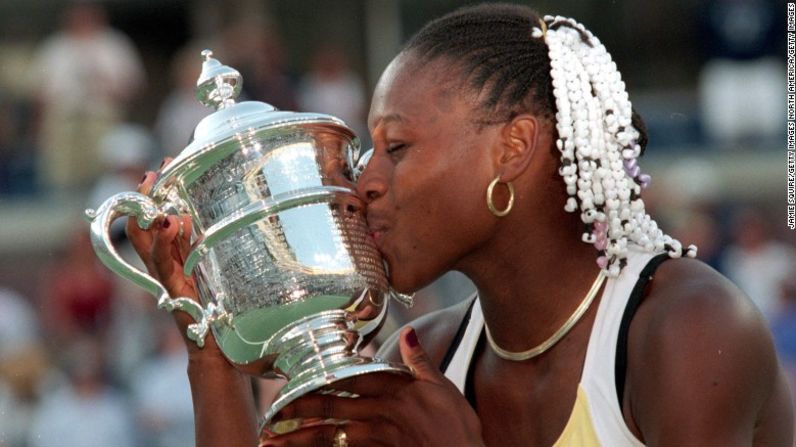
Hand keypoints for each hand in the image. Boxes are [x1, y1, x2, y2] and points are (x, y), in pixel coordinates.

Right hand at [125, 160, 216, 353]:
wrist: (214, 349)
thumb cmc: (215, 311)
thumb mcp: (209, 270)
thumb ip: (197, 247)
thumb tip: (192, 215)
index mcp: (172, 259)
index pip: (153, 220)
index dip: (152, 194)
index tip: (160, 167)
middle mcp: (163, 267)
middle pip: (141, 226)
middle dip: (142, 198)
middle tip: (152, 171)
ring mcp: (165, 278)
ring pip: (146, 242)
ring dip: (150, 213)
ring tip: (156, 188)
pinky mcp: (174, 291)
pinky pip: (163, 263)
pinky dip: (165, 242)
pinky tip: (172, 222)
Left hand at [262, 327, 484, 445]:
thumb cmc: (458, 426)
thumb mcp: (444, 387)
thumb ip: (420, 362)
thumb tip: (407, 332)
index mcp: (394, 390)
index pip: (349, 380)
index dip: (319, 380)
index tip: (293, 381)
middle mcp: (381, 412)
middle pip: (331, 408)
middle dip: (298, 411)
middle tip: (269, 415)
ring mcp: (378, 437)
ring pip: (331, 436)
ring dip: (300, 439)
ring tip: (272, 443)